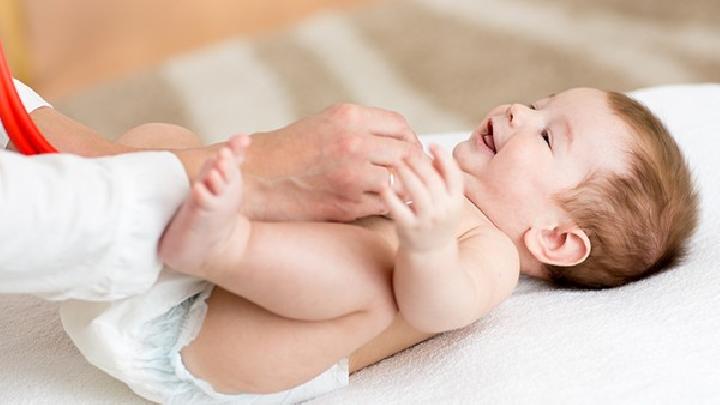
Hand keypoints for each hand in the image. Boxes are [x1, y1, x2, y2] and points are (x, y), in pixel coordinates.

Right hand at [242, 104, 421, 220]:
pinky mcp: (347, 204)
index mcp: (348, 117)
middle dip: (412, 165)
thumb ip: (360, 127)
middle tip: (409, 173)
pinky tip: (376, 201)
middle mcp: (353, 143)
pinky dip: (385, 204)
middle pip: (406, 153)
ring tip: (392, 189)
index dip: (409, 139)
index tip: (409, 149)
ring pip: (398, 181)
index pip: (400, 126)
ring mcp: (352, 175)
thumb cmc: (290, 151)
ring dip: (399, 187)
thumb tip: (397, 137)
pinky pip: (383, 204)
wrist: (256, 179)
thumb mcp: (324, 123)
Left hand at [381, 144, 464, 251]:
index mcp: (456, 202)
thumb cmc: (436, 220)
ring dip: (405, 173)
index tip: (431, 145)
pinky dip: (390, 195)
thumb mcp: (448, 200)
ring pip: (416, 191)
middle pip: (432, 180)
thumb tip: (436, 151)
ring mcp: (426, 220)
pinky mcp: (408, 228)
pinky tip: (384, 184)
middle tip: (405, 150)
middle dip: (418, 162)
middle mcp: (443, 211)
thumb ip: (444, 178)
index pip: (454, 175)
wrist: (430, 252)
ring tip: (395, 162)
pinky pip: (398, 208)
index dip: (444, 157)